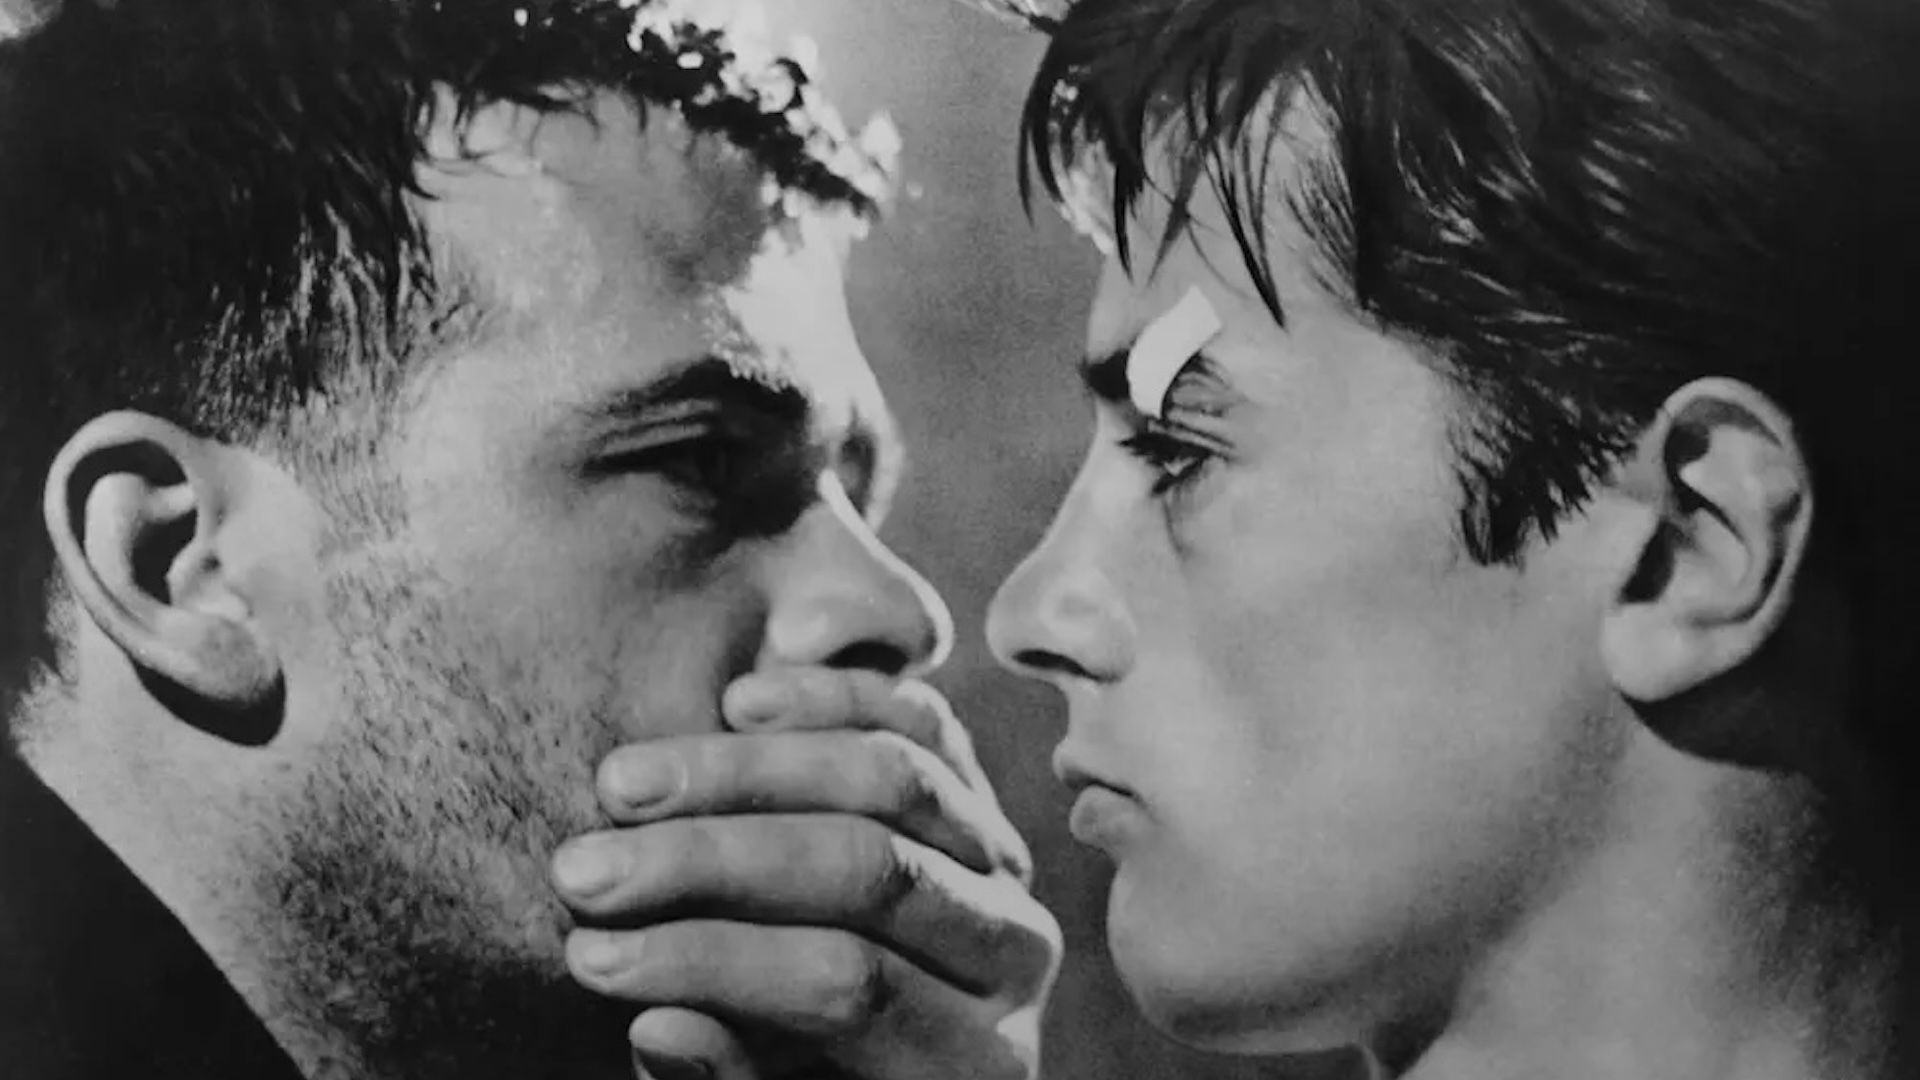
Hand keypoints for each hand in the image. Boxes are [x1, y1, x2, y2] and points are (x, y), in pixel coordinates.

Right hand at [552, 668, 1060, 1079]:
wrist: (880, 1046)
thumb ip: (731, 1079)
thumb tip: (658, 1026)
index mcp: (976, 1058)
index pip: (846, 986)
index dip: (712, 965)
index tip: (587, 953)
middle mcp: (1014, 947)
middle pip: (867, 868)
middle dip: (710, 860)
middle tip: (583, 865)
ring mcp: (1000, 857)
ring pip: (891, 776)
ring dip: (742, 769)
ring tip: (620, 783)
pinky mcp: (978, 787)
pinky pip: (921, 720)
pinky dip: (833, 697)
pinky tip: (739, 699)